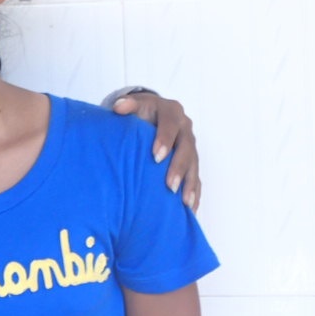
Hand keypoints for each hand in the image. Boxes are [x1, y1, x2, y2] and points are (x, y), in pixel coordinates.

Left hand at [113, 92, 200, 211]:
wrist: (150, 113)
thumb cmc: (140, 111)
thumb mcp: (134, 105)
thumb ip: (127, 105)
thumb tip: (118, 107)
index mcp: (172, 113)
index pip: (170, 125)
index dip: (165, 140)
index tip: (155, 157)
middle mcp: (185, 129)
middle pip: (186, 149)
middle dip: (179, 168)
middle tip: (169, 186)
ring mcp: (190, 146)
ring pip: (194, 166)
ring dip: (190, 185)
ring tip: (184, 203)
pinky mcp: (191, 161)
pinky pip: (196, 178)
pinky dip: (194, 194)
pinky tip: (190, 210)